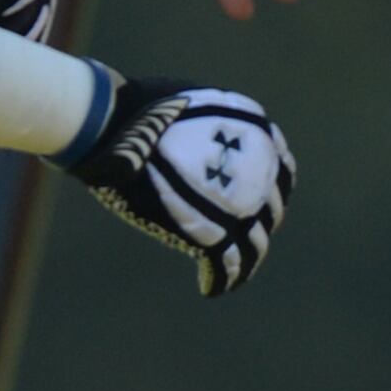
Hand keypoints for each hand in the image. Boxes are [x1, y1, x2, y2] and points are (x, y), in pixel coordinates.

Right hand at [61, 78, 294, 296]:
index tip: (253, 200)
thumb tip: (199, 144)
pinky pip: (228, 267)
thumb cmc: (136, 109)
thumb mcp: (187, 103)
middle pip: (271, 208)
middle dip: (257, 224)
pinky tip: (209, 287)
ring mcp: (242, 203)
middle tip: (235, 234)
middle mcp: (260, 167)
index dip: (268, 187)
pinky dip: (220, 281)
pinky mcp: (215, 233)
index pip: (278, 168)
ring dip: (244, 259)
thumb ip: (206, 128)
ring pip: (255, 245)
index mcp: (256, 130)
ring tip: (227, 272)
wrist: (112, 128)